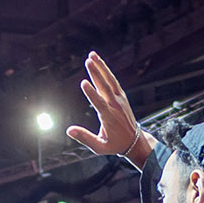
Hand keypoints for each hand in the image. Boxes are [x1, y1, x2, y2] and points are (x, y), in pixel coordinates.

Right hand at [68, 50, 154, 165]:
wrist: (134, 141)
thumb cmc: (114, 145)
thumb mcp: (99, 147)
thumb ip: (85, 138)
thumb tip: (69, 131)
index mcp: (109, 117)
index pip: (99, 103)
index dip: (91, 93)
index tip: (83, 83)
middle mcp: (115, 106)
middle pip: (104, 86)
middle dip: (96, 73)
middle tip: (87, 61)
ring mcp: (120, 99)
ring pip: (110, 80)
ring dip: (101, 67)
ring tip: (92, 55)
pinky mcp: (121, 96)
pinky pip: (113, 81)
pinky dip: (106, 71)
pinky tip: (99, 62)